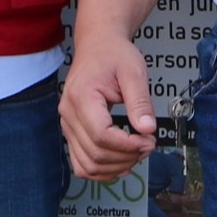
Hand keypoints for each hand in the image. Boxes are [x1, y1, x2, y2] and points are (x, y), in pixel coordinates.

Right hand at [60, 34, 156, 179]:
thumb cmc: (114, 55)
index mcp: (81, 96)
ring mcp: (67, 124)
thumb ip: (140, 101)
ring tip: (136, 154)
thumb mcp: (133, 71)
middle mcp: (68, 113)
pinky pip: (81, 162)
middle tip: (148, 145)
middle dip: (127, 157)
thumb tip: (148, 129)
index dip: (128, 145)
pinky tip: (121, 162)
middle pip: (95, 153)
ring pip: (87, 164)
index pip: (101, 135)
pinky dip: (101, 170)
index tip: (149, 140)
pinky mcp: (71, 131)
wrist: (97, 46)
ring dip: (115, 167)